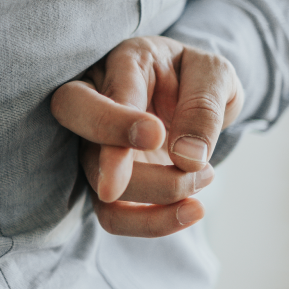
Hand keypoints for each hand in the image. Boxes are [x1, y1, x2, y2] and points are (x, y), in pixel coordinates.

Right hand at [50, 36, 243, 237]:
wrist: (194, 94)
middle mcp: (96, 101)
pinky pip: (112, 215)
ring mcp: (94, 144)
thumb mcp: (215, 75)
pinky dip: (150, 224)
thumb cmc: (198, 77)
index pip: (101, 94)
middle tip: (179, 176)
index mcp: (123, 65)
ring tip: (207, 176)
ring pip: (97, 181)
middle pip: (73, 122)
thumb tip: (187, 159)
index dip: (117, 121)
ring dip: (159, 194)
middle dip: (110, 158)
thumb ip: (203, 107)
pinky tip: (190, 212)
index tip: (155, 135)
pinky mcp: (107, 180)